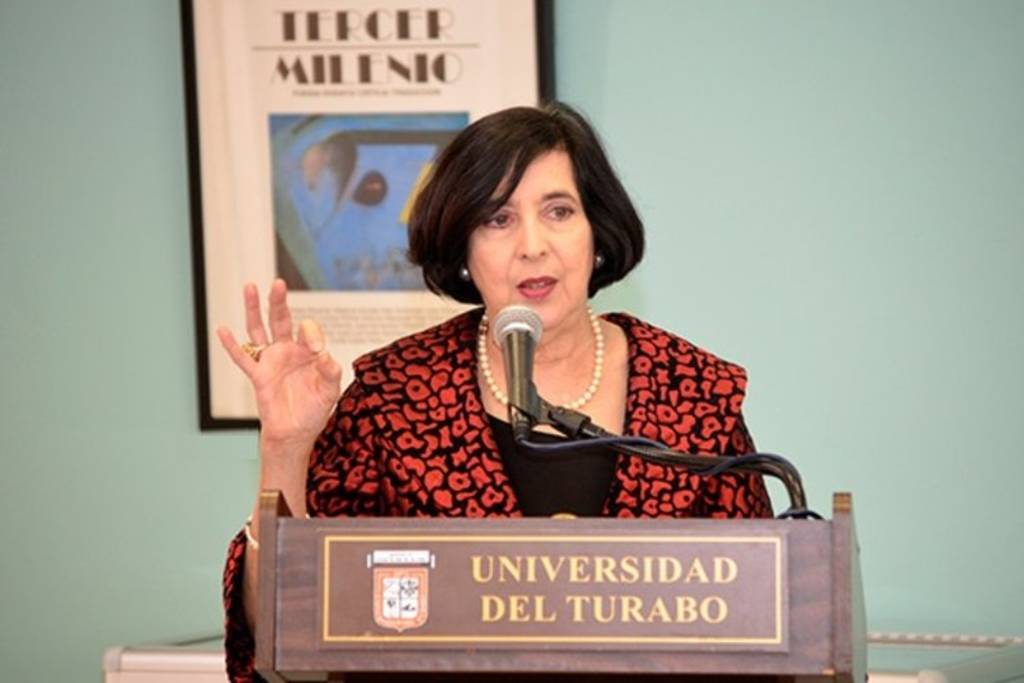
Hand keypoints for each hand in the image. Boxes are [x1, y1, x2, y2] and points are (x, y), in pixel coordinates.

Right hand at [217, 279, 341, 447]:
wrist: (296, 432)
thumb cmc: (314, 410)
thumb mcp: (330, 391)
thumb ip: (330, 372)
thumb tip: (324, 355)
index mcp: (308, 352)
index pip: (307, 330)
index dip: (311, 334)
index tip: (316, 350)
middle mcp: (287, 351)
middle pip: (281, 320)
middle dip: (278, 302)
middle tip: (278, 283)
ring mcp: (271, 361)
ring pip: (259, 330)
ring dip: (254, 310)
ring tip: (250, 287)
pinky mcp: (258, 376)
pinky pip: (243, 358)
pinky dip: (231, 345)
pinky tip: (222, 329)